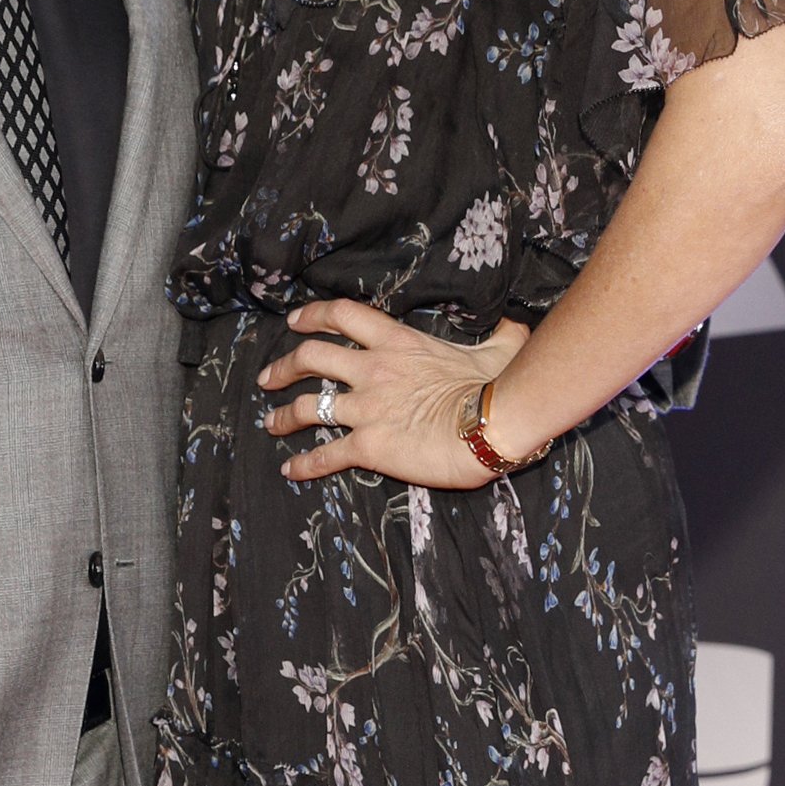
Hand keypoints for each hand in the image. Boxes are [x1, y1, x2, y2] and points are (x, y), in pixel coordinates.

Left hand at [262, 304, 530, 488]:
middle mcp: (371, 370)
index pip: (343, 316)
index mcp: (397, 341)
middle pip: (310, 358)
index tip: (295, 321)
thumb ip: (499, 334)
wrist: (492, 423)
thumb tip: (514, 326)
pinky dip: (304, 464)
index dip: (313, 316)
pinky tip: (290, 470)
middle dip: (284, 366)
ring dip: (285, 415)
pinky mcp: (367, 446)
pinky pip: (325, 455)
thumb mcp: (499, 347)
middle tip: (269, 377)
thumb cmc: (498, 385)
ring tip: (271, 423)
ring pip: (309, 407)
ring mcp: (366, 409)